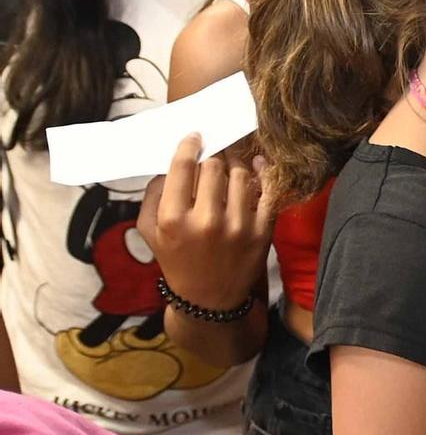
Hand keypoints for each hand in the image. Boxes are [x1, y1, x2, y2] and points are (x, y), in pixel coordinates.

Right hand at [138, 134, 277, 312]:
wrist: (209, 298)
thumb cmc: (176, 259)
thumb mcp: (149, 231)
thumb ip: (153, 194)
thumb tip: (170, 162)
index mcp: (174, 220)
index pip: (183, 167)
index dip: (190, 144)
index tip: (196, 136)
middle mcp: (206, 222)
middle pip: (214, 166)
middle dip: (213, 153)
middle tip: (215, 148)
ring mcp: (238, 227)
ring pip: (241, 174)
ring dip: (236, 162)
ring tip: (231, 160)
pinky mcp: (262, 232)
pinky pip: (268, 192)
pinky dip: (265, 172)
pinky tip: (258, 164)